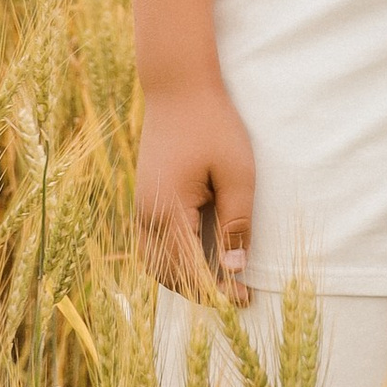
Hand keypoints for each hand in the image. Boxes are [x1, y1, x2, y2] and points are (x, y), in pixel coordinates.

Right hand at [133, 74, 255, 298]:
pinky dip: (172, 259)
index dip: (218, 291)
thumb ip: (236, 222)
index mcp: (169, 212)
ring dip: (183, 278)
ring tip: (217, 278)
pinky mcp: (144, 197)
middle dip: (199, 290)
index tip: (245, 298)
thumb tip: (234, 269)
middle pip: (167, 274)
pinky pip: (151, 244)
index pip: (191, 271)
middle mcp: (146, 215)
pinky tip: (198, 255)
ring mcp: (141, 206)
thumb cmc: (213, 126)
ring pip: (154, 262)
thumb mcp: (237, 174)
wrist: (178, 87)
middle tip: (235, 293)